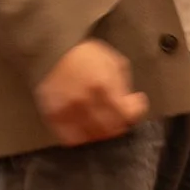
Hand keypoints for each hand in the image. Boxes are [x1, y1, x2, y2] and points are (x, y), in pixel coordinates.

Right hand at [33, 38, 148, 145]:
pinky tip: (87, 131)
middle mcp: (86, 101)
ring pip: (93, 138)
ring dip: (102, 134)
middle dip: (120, 125)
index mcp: (104, 85)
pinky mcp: (54, 117)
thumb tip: (131, 103)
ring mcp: (69, 111)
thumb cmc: (86, 55)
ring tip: (104, 125)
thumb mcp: (113, 62)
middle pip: (111, 129)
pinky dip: (83, 139)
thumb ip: (124, 85)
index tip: (134, 107)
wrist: (54, 50)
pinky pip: (71, 139)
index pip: (126, 114)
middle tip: (120, 119)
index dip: (135, 112)